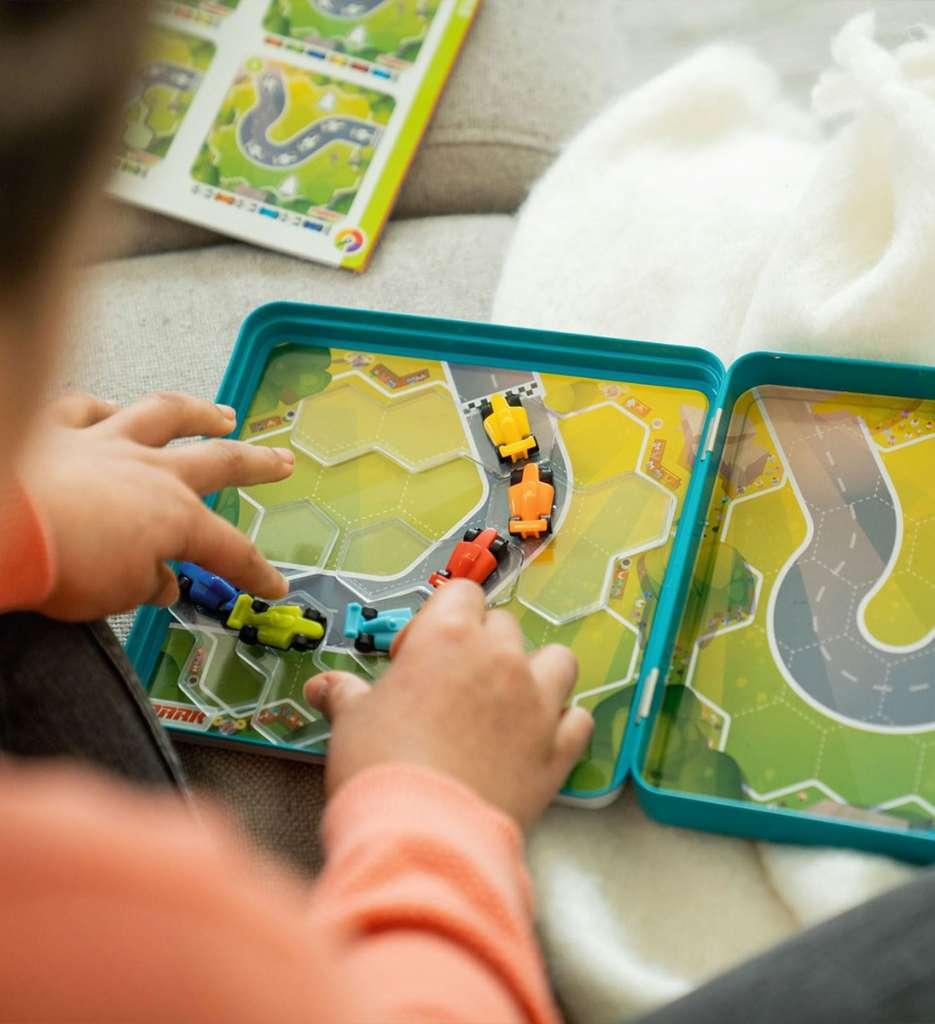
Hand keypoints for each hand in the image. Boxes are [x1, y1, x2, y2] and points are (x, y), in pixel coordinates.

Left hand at [21, 391, 291, 619]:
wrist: (1, 524)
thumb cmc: (62, 565)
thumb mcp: (118, 594)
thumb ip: (148, 583)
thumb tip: (162, 582)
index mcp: (176, 517)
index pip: (232, 550)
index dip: (256, 572)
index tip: (272, 585)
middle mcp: (152, 472)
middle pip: (221, 463)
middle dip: (257, 465)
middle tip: (282, 461)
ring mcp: (107, 442)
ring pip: (165, 416)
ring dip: (199, 414)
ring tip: (222, 415)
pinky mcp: (59, 429)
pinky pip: (86, 410)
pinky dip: (102, 409)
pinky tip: (111, 407)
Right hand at [304, 581, 593, 829]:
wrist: (423, 834)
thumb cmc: (380, 765)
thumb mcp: (352, 721)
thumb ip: (345, 694)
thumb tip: (323, 686)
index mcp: (449, 637)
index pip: (460, 593)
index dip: (435, 620)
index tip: (413, 656)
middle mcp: (501, 659)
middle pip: (503, 626)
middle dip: (480, 646)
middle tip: (450, 685)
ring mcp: (537, 703)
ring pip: (557, 661)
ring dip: (537, 672)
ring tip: (509, 701)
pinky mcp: (558, 749)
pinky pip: (578, 720)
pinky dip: (563, 725)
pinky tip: (539, 740)